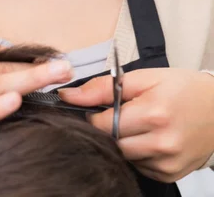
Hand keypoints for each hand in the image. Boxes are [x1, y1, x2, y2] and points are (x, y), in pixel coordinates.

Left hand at [59, 68, 213, 182]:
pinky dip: (137, 153)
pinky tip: (147, 138)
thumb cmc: (182, 89)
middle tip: (120, 114)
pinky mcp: (169, 175)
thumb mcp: (144, 77)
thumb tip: (70, 95)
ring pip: (123, 156)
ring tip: (137, 124)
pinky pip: (138, 167)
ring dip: (122, 141)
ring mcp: (166, 163)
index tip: (97, 107)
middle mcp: (161, 143)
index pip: (102, 124)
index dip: (94, 114)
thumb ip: (104, 86)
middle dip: (108, 128)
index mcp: (153, 114)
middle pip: (111, 143)